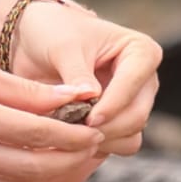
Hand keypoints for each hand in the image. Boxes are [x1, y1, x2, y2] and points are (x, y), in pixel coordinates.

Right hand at [0, 41, 104, 181]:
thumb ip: (22, 89)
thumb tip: (73, 98)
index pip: (34, 134)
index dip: (72, 135)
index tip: (97, 127)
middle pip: (31, 168)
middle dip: (69, 159)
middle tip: (93, 144)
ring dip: (49, 173)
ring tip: (71, 152)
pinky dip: (22, 178)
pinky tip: (37, 159)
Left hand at [13, 1, 161, 157]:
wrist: (36, 43)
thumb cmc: (54, 34)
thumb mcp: (63, 48)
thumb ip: (78, 73)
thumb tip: (92, 98)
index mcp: (141, 51)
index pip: (134, 83)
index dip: (112, 104)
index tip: (88, 119)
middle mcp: (144, 80)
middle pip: (137, 116)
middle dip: (107, 128)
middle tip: (74, 133)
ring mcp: (133, 104)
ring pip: (131, 136)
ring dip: (102, 141)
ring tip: (70, 136)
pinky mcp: (119, 122)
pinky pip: (117, 145)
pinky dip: (97, 148)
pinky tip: (72, 140)